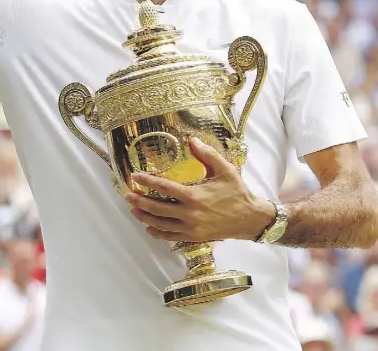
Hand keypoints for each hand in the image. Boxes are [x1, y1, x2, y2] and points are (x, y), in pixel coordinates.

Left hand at [125, 137, 273, 242]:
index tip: (135, 177)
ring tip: (133, 210)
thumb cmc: (237, 192)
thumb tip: (191, 139)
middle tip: (127, 195)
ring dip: (144, 217)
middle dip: (139, 201)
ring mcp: (190, 228)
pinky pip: (170, 236)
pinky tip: (148, 227)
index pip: (163, 187)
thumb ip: (207, 154)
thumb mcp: (224, 169)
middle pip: (157, 208)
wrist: (250, 219)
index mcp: (194, 195)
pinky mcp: (194, 237)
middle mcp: (189, 213)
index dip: (147, 182)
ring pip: (160, 224)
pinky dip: (157, 233)